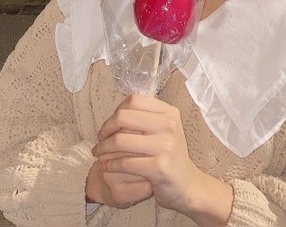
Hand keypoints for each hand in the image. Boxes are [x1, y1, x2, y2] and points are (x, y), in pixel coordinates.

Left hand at [91, 95, 232, 224]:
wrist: (186, 184)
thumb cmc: (168, 155)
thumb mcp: (163, 130)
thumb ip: (143, 118)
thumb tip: (115, 114)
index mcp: (169, 112)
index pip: (133, 101)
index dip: (115, 112)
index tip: (109, 126)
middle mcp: (169, 125)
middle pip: (123, 117)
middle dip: (105, 129)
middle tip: (100, 140)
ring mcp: (166, 146)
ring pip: (120, 140)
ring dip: (103, 148)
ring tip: (99, 154)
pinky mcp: (159, 167)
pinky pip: (124, 162)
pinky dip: (110, 164)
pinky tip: (106, 167)